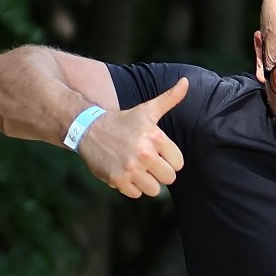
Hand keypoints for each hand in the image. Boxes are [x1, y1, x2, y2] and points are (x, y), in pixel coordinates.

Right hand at [79, 77, 189, 197]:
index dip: (169, 160)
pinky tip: (123, 172)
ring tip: (136, 168)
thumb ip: (169, 98)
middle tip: (146, 162)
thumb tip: (187, 81)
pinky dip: (130, 187)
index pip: (178, 163)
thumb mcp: (147, 110)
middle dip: (159, 172)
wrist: (89, 129)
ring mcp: (130, 168)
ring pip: (154, 190)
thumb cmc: (122, 121)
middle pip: (169, 178)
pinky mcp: (118, 180)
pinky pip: (136, 194)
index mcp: (155, 136)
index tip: (157, 152)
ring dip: (146, 182)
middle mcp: (144, 152)